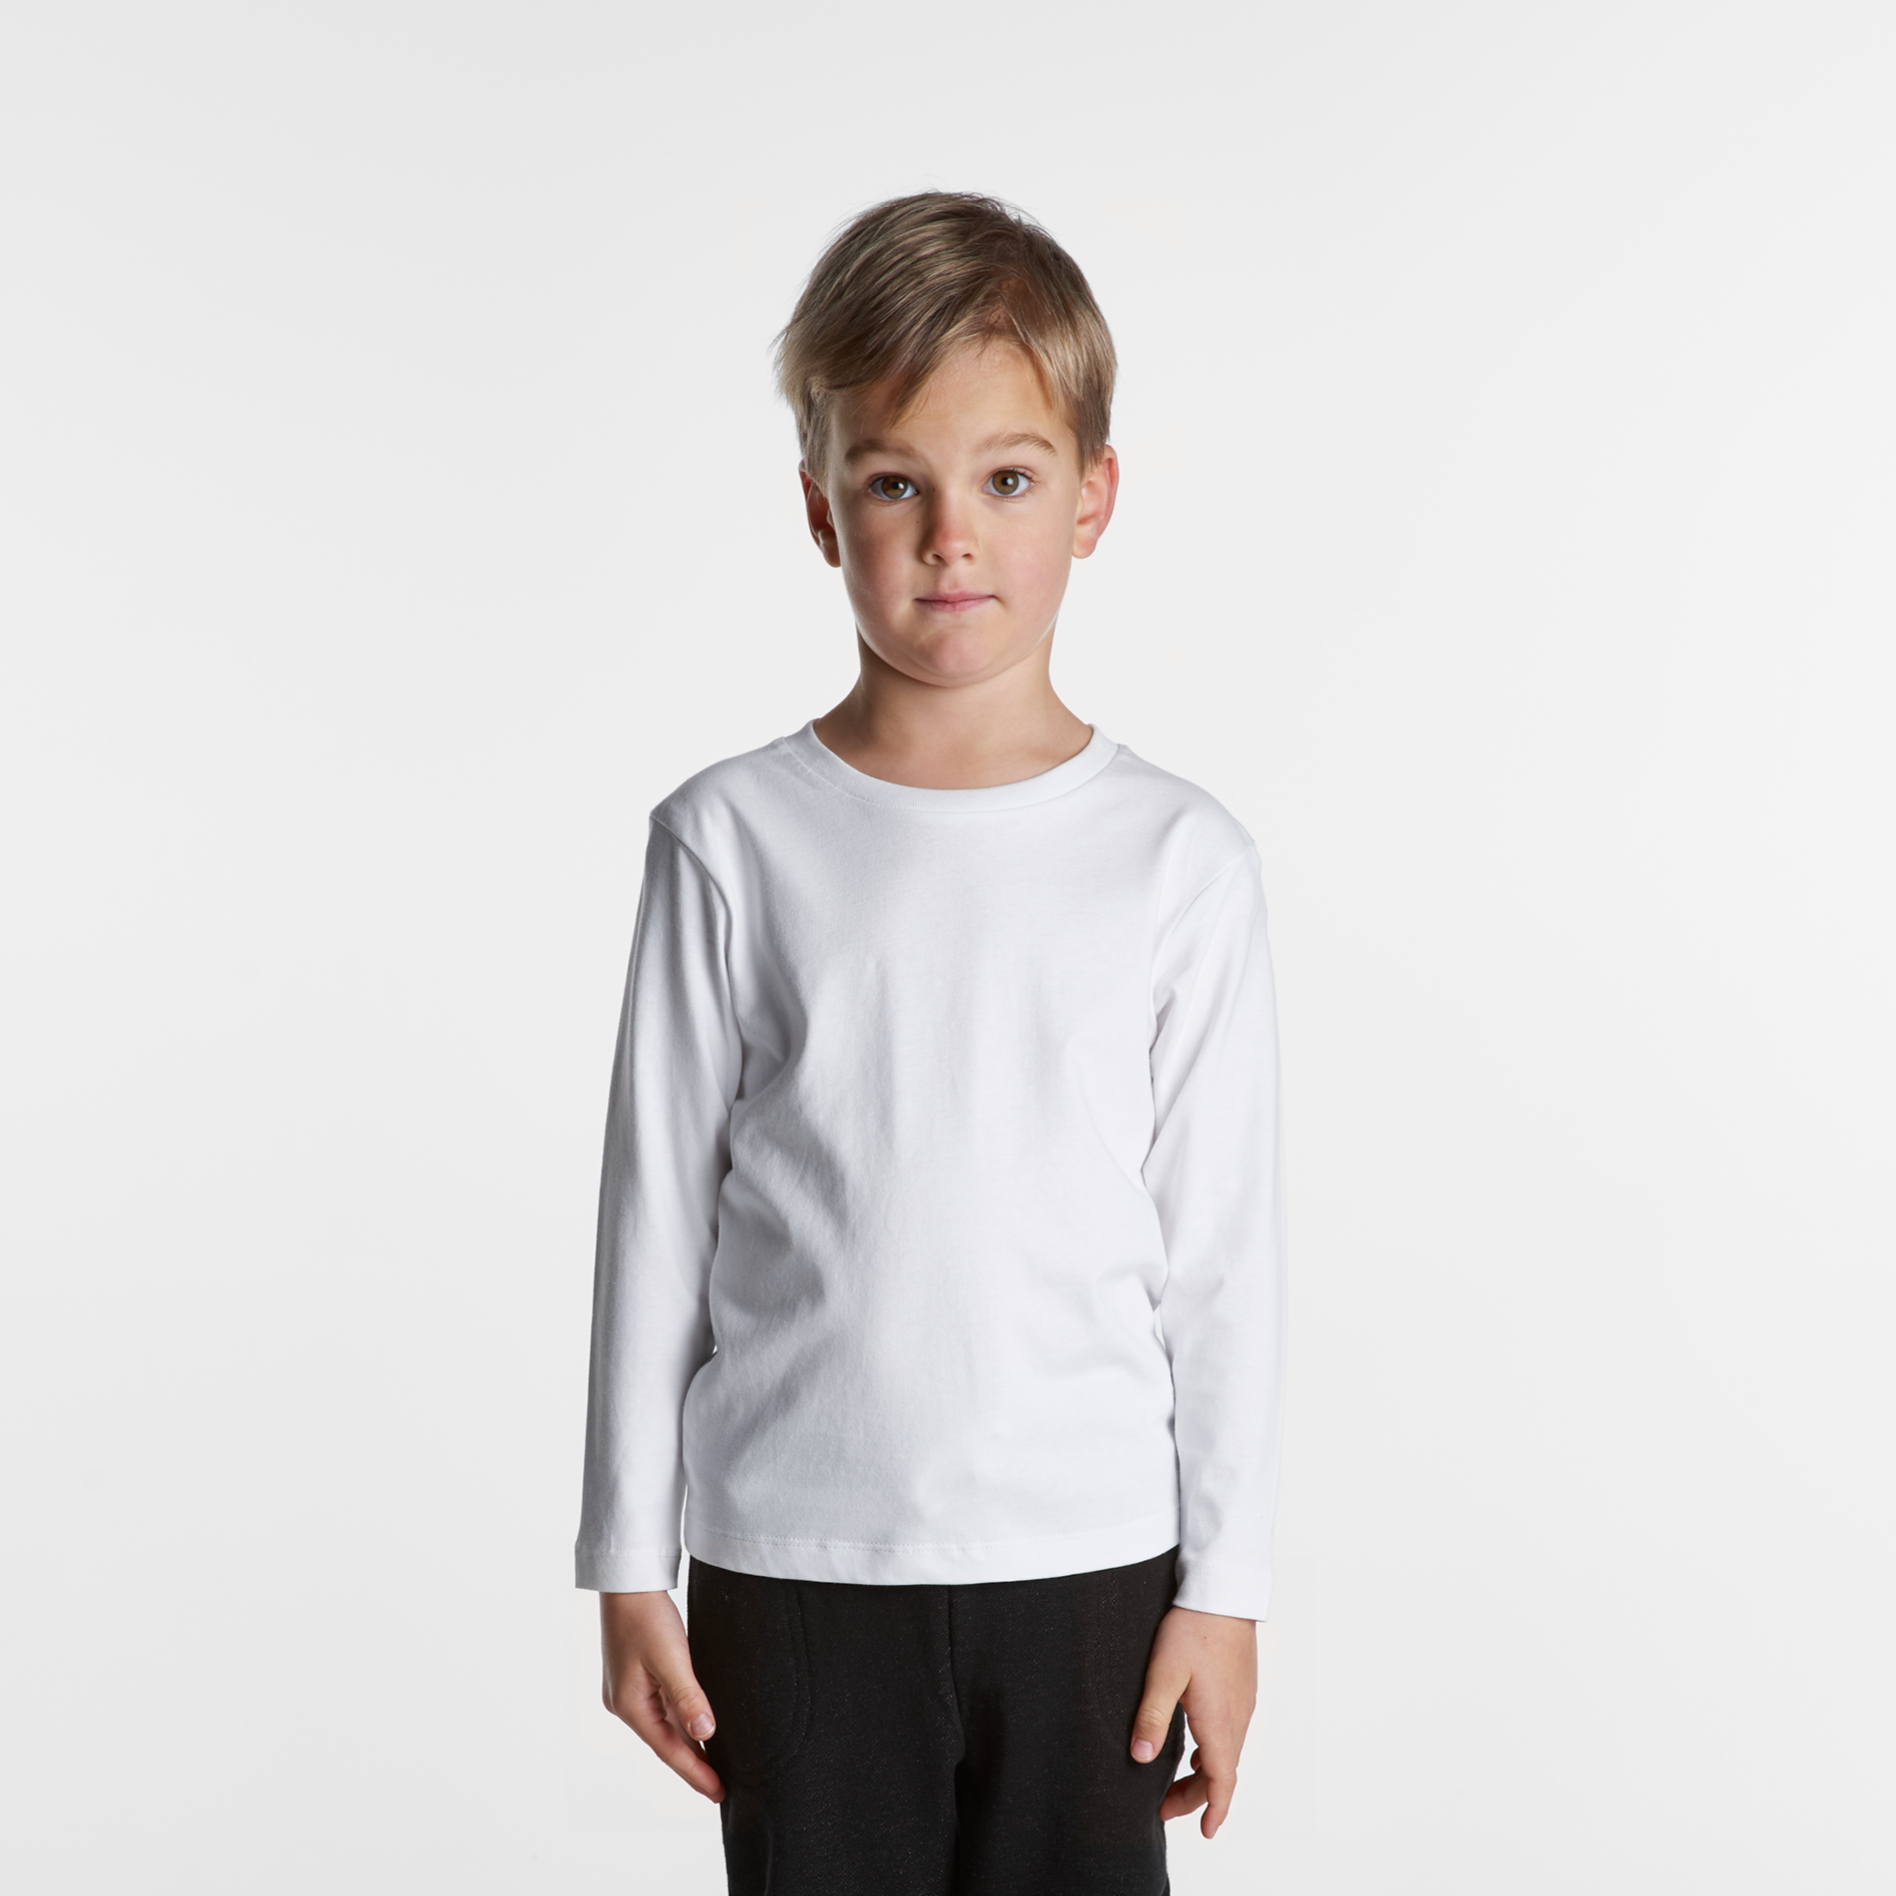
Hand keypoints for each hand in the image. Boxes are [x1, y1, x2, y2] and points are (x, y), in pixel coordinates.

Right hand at [600, 1590, 723, 1802]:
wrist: (628, 1581)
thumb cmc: (645, 1615)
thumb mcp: (671, 1657)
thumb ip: (688, 1696)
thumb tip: (704, 1733)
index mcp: (630, 1705)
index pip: (669, 1750)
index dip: (695, 1773)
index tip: (718, 1792)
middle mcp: (626, 1703)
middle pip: (666, 1741)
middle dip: (693, 1763)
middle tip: (721, 1786)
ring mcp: (629, 1690)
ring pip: (666, 1724)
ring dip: (689, 1742)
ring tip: (715, 1763)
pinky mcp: (637, 1675)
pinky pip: (664, 1706)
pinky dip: (682, 1718)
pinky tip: (698, 1725)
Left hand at [1130, 1604, 1257, 1838]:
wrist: (1223, 1593)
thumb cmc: (1194, 1628)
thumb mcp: (1164, 1672)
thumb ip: (1152, 1716)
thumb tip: (1140, 1757)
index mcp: (1219, 1721)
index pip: (1222, 1781)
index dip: (1214, 1810)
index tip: (1206, 1832)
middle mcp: (1237, 1717)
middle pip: (1223, 1772)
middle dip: (1198, 1796)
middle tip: (1166, 1807)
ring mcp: (1242, 1702)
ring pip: (1228, 1752)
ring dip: (1206, 1774)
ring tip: (1178, 1780)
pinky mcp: (1241, 1687)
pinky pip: (1231, 1731)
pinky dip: (1214, 1750)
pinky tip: (1197, 1744)